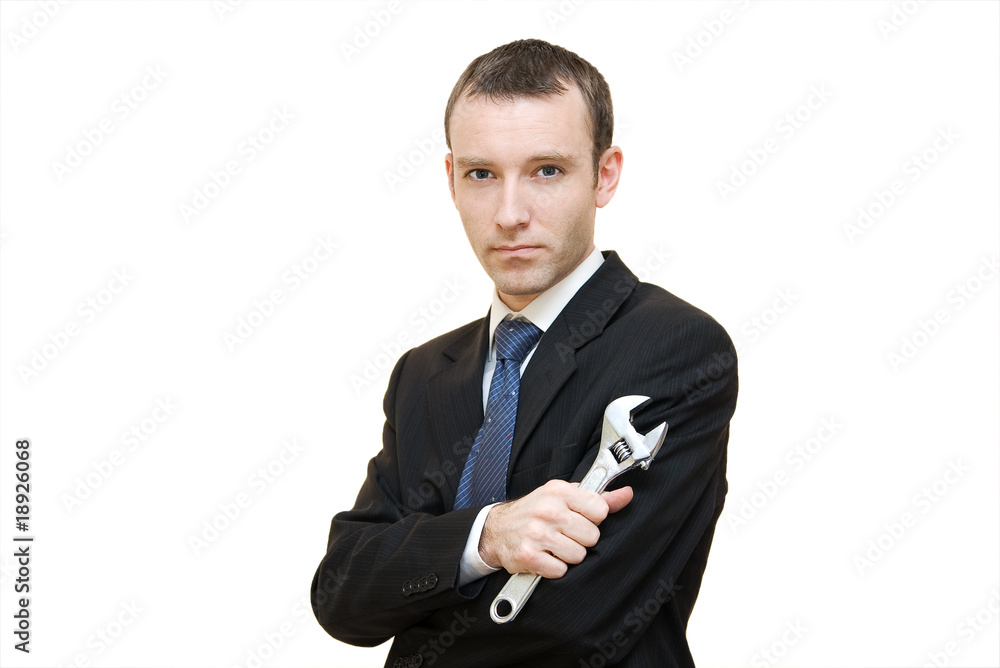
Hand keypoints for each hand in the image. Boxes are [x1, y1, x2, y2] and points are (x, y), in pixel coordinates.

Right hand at [478, 479, 632, 577]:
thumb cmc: (534, 512)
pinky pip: (561, 570)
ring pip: (578, 555)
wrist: (496, 529)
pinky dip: (554, 568)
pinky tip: (545, 557)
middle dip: (581, 539)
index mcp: (559, 491)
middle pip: (592, 536)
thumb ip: (597, 497)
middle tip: (564, 535)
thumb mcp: (563, 497)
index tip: (580, 519)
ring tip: (554, 546)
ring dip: (568, 556)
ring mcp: (537, 533)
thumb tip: (626, 495)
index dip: (593, 520)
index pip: (600, 510)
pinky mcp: (529, 555)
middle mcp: (548, 510)